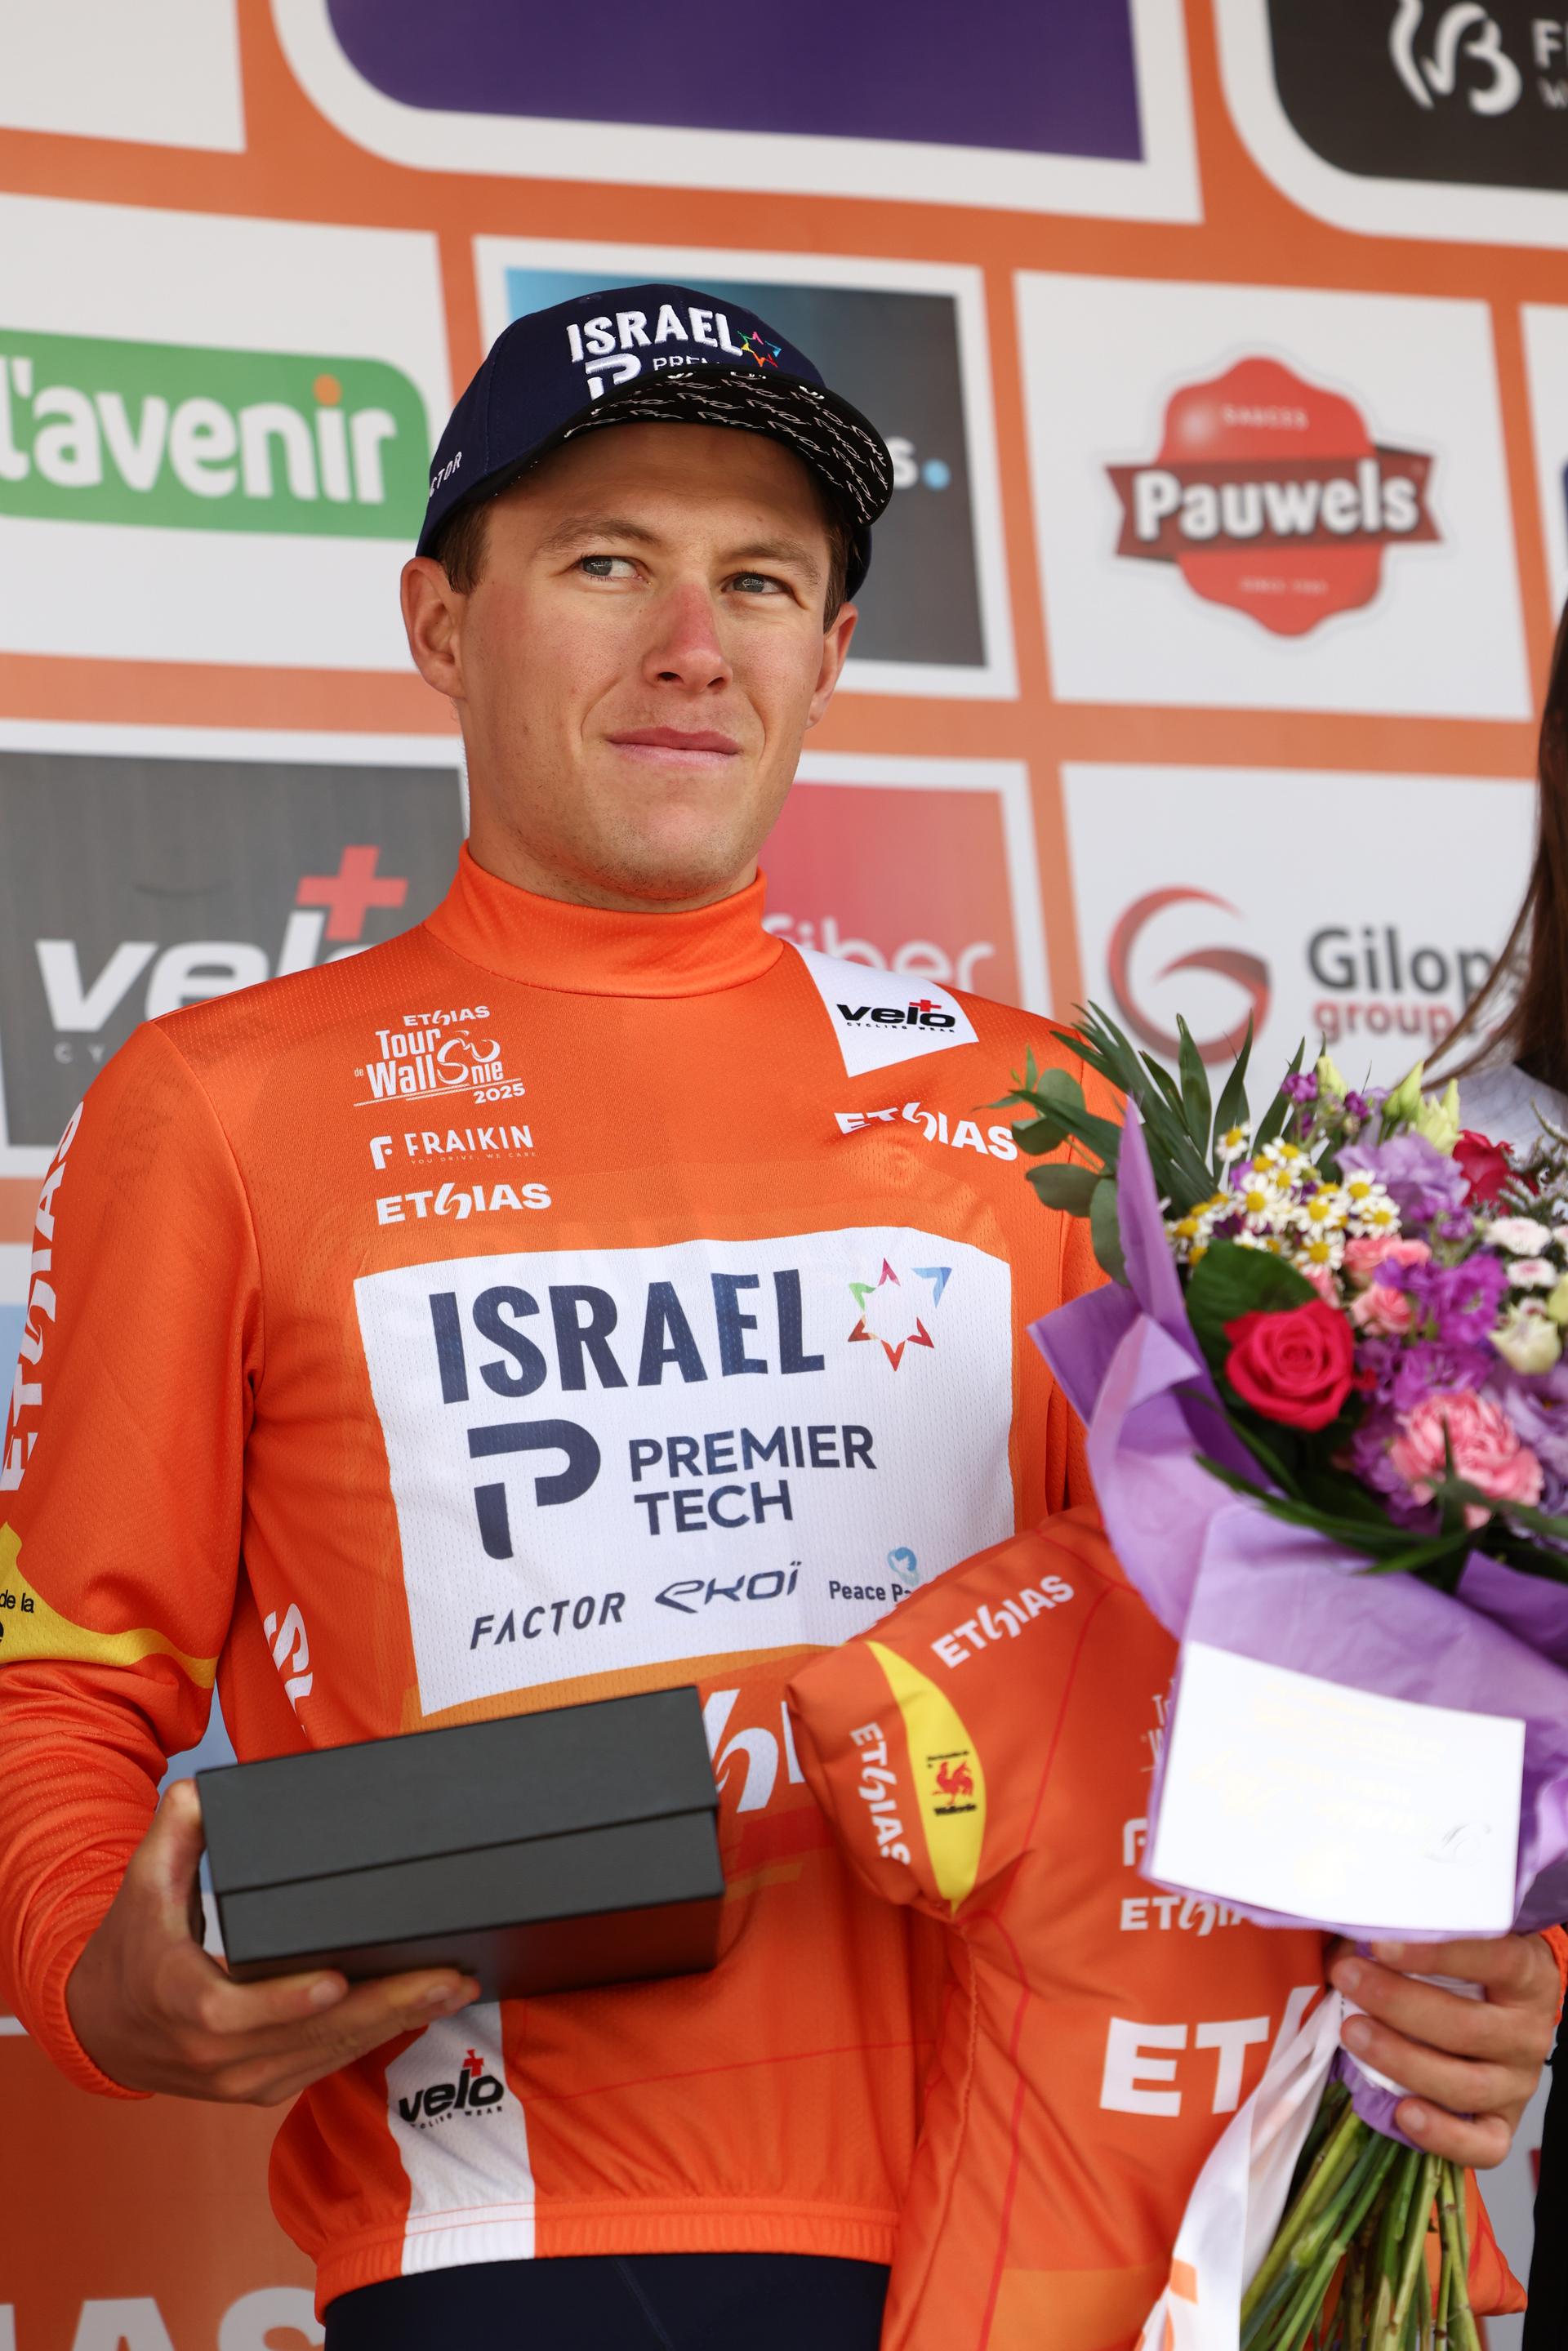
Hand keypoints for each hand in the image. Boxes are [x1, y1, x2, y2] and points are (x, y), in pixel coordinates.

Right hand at [65, 1780, 480, 2104]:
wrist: (104, 2027)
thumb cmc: (133, 1948)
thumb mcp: (142, 1885)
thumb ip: (174, 1833)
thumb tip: (201, 1792)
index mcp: (179, 1999)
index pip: (232, 2012)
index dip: (285, 2003)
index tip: (335, 1982)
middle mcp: (211, 2051)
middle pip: (304, 2036)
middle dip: (382, 2007)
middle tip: (445, 1978)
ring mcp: (239, 2078)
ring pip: (325, 2055)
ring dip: (394, 2024)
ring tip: (452, 1988)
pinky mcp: (262, 2086)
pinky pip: (324, 2066)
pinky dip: (373, 2040)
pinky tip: (418, 2011)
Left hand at [1327, 1932, 1559, 2167]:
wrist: (1506, 2009)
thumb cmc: (1468, 1967)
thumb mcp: (1452, 1939)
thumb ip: (1411, 1937)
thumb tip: (1350, 1938)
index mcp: (1526, 1977)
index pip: (1493, 1959)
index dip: (1436, 1954)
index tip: (1380, 1945)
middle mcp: (1527, 2033)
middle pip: (1466, 2028)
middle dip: (1397, 2004)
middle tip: (1348, 1979)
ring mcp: (1517, 2084)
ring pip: (1466, 2086)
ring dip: (1402, 2061)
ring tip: (1353, 2033)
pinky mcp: (1503, 2124)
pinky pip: (1482, 2146)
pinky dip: (1442, 2134)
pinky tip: (1404, 2112)